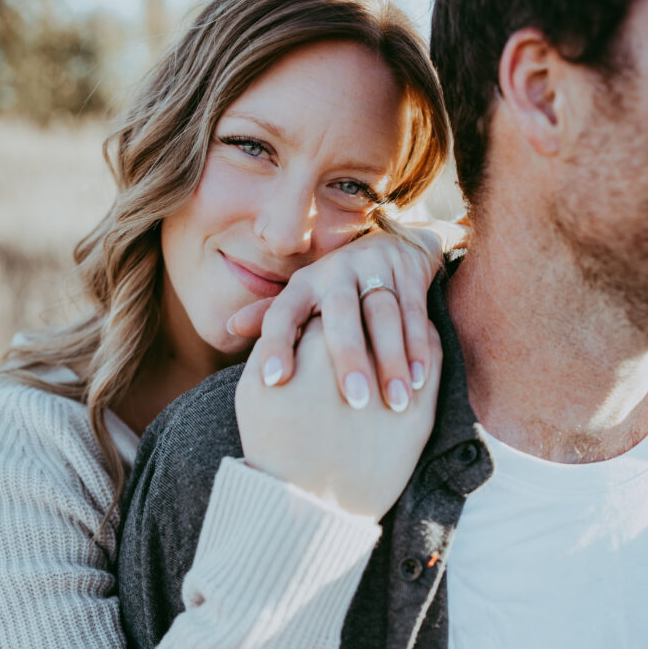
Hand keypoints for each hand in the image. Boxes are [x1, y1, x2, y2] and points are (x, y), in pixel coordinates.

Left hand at [228, 222, 456, 412]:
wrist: (394, 246)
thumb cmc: (337, 288)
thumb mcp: (304, 298)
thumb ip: (273, 316)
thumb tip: (228, 327)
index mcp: (304, 282)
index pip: (283, 311)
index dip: (276, 343)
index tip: (274, 382)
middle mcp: (337, 271)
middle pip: (340, 313)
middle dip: (348, 357)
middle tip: (353, 401)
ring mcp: (376, 268)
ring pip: (384, 315)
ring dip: (391, 359)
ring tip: (395, 401)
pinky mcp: (409, 272)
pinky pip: (415, 312)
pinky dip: (418, 346)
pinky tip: (418, 379)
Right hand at [235, 317, 442, 520]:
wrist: (308, 509)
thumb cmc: (274, 449)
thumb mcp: (253, 392)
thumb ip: (270, 345)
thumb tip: (286, 319)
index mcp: (316, 345)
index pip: (332, 307)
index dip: (332, 311)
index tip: (333, 318)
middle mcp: (359, 358)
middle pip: (372, 313)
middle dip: (370, 315)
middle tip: (366, 319)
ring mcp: (392, 383)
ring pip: (407, 331)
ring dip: (403, 324)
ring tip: (398, 326)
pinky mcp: (419, 412)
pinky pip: (432, 362)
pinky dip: (426, 349)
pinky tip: (417, 352)